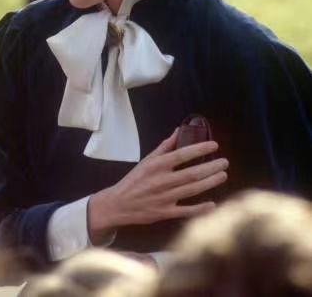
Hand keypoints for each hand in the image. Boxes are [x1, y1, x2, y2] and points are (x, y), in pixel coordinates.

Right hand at [88, 130, 227, 241]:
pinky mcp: (164, 213)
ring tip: (223, 175)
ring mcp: (164, 197)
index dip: (199, 149)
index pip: (182, 154)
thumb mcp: (147, 160)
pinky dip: (199, 209)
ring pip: (191, 190)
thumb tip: (178, 131)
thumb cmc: (135, 180)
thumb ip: (164, 147)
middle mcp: (161, 180)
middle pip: (191, 173)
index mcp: (157, 165)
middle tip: (225, 162)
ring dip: (209, 182)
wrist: (119, 203)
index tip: (214, 145)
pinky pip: (185, 211)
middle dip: (211, 167)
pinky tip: (212, 204)